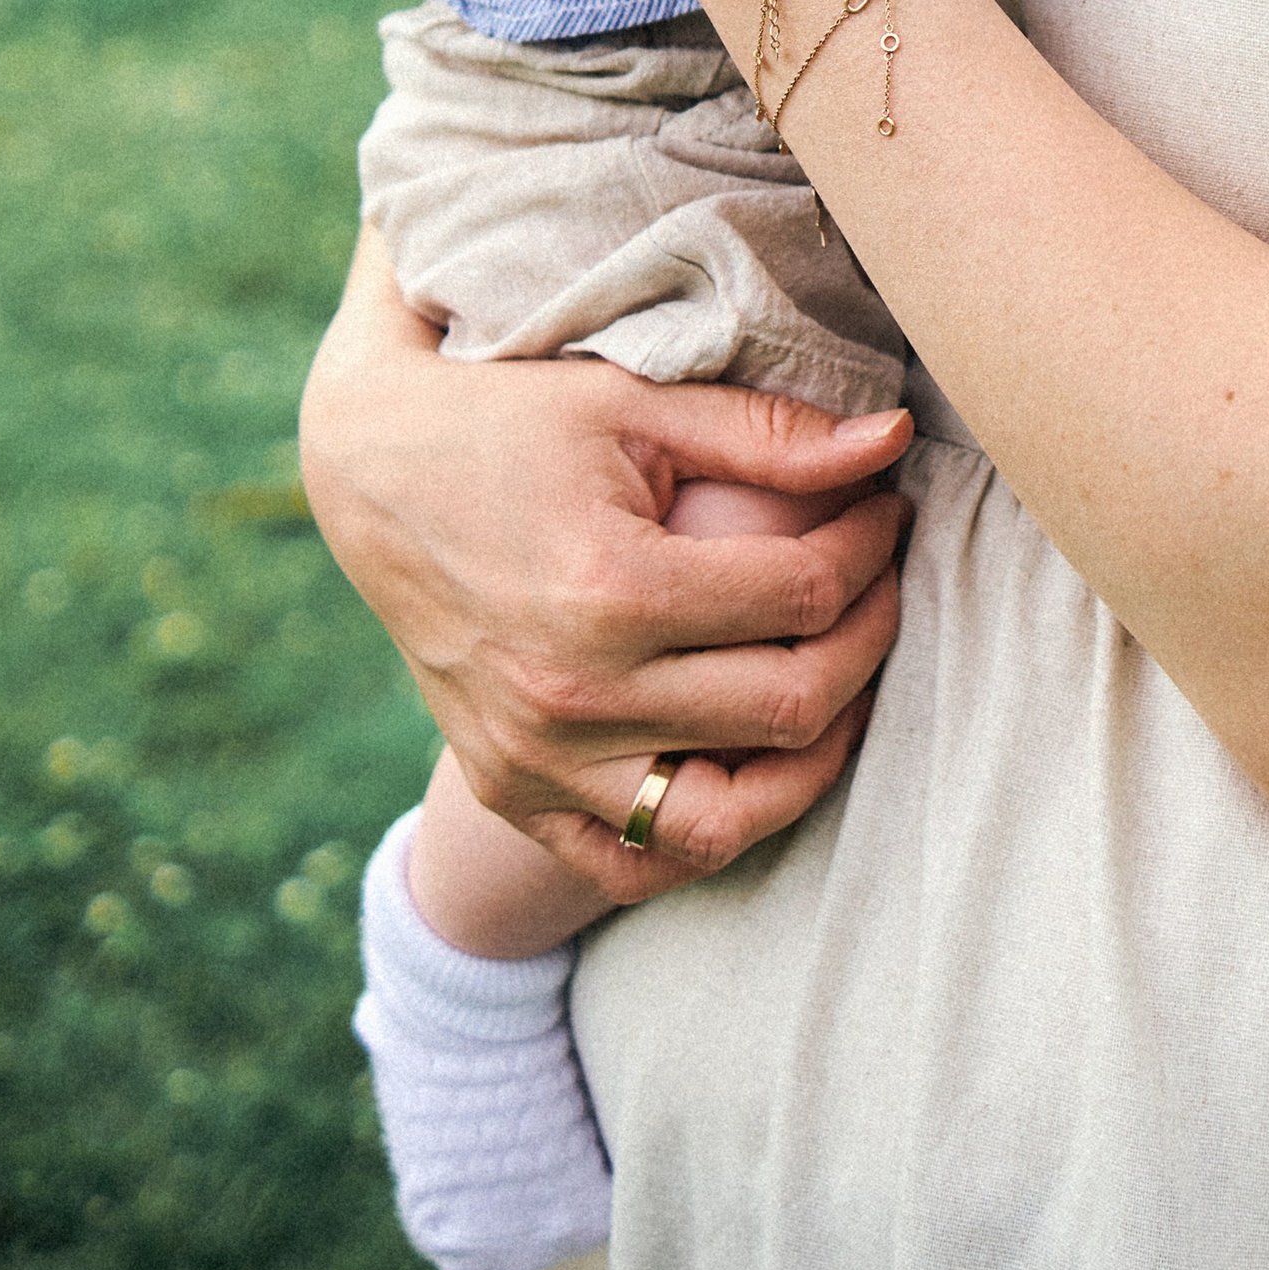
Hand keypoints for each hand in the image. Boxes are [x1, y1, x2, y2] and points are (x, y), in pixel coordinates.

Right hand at [301, 232, 911, 901]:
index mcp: (608, 590)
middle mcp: (572, 695)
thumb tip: (897, 444)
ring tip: (840, 681)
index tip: (885, 510)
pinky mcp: (514, 794)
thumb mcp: (635, 404)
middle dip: (869, 638)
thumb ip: (770, 434)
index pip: (803, 596)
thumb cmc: (513, 421)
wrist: (371, 475)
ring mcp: (537, 762)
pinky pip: (636, 865)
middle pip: (788, 706)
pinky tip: (753, 762)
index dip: (870, 549)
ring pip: (727, 819)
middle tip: (881, 582)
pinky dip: (710, 834)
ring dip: (813, 757)